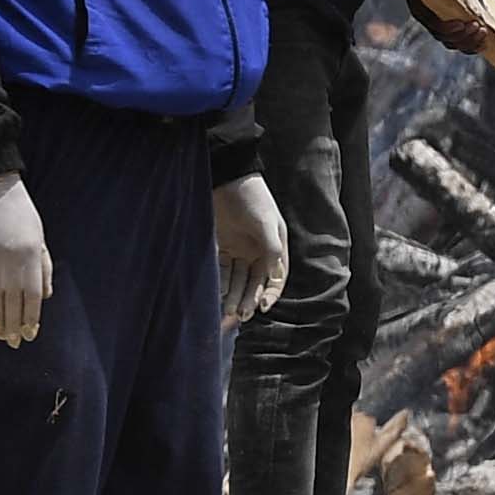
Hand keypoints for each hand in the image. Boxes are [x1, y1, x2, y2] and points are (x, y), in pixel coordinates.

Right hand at [0, 171, 51, 346]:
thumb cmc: (21, 212)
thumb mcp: (40, 237)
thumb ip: (43, 267)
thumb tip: (44, 297)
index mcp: (31, 257)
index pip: (32, 296)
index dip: (31, 318)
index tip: (31, 333)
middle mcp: (11, 264)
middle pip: (13, 304)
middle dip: (15, 326)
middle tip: (15, 343)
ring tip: (2, 337)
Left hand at [214, 176, 290, 321]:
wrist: (227, 178)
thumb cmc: (252, 197)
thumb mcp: (265, 221)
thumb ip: (271, 247)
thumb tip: (275, 273)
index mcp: (275, 247)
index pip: (275, 278)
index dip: (270, 294)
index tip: (262, 307)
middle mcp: (258, 252)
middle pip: (254, 283)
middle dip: (249, 300)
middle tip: (241, 316)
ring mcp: (239, 250)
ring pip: (238, 280)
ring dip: (234, 296)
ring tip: (228, 313)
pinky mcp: (222, 246)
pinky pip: (222, 270)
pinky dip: (221, 283)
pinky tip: (219, 295)